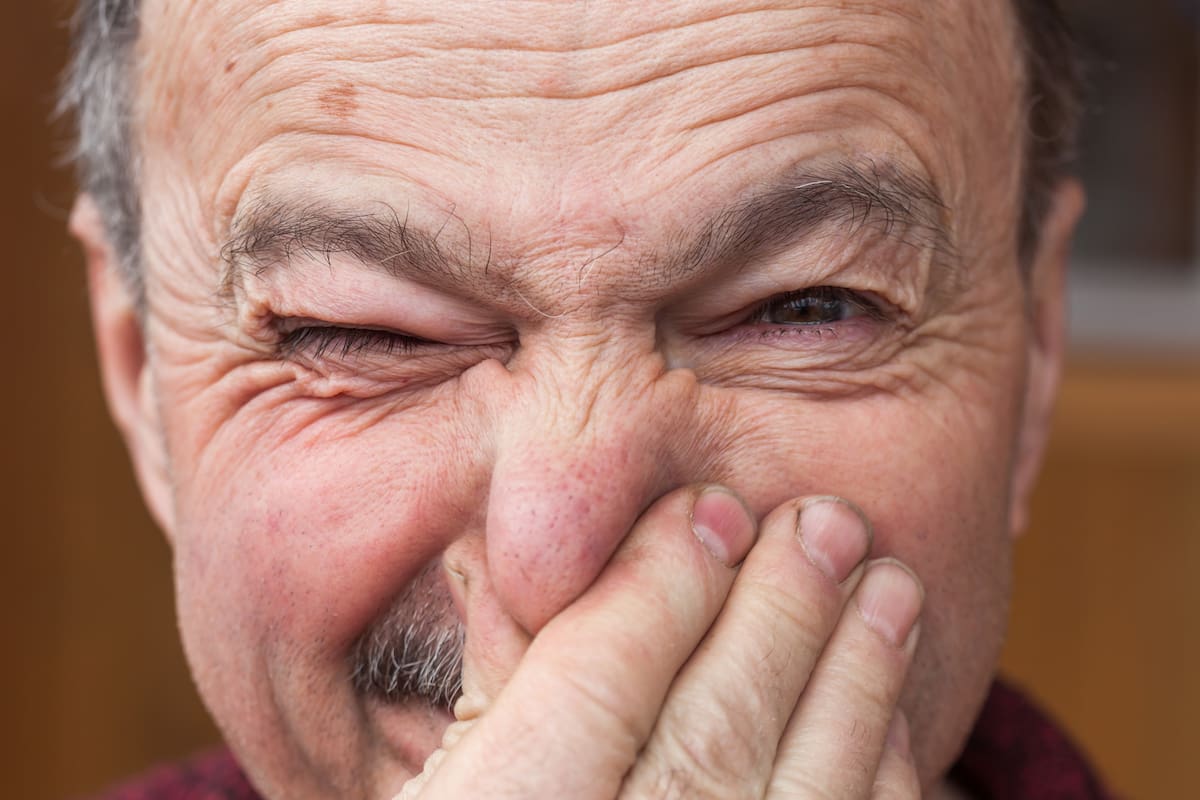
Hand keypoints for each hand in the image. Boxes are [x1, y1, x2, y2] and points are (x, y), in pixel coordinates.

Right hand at [396, 486, 923, 798]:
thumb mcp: (436, 799)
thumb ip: (493, 706)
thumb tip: (547, 571)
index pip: (590, 684)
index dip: (660, 583)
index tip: (707, 509)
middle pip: (710, 732)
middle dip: (779, 612)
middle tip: (828, 522)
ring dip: (855, 683)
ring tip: (891, 589)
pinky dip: (874, 790)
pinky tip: (890, 724)